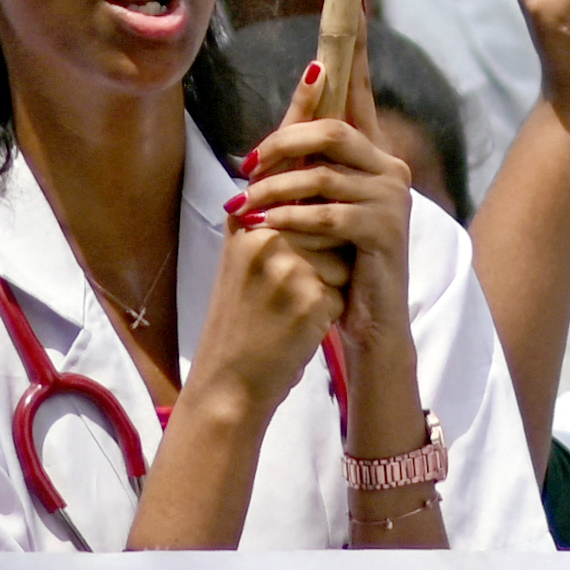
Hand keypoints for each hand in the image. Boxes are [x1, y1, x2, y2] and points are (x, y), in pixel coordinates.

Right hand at [187, 205, 345, 415]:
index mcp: (246, 223)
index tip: (286, 266)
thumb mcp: (244, 259)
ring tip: (290, 309)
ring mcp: (288, 268)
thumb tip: (321, 188)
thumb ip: (275, 222)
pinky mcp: (310, 299)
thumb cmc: (240, 320)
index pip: (306, 202)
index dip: (309, 235)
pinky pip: (342, 293)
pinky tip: (297, 328)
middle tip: (285, 294)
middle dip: (323, 260)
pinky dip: (328, 313)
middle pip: (328, 230)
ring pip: (341, 260)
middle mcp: (264, 239)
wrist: (226, 381)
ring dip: (329, 286)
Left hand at [246, 57, 414, 365]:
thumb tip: (270, 140)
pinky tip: (269, 233)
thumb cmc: (334, 266)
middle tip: (246, 166)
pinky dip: (291, 222)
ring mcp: (392, 200)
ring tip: (246, 211)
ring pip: (322, 171)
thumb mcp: (311, 210)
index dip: (354, 46)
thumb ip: (301, 170)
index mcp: (370, 156)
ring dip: (275, 190)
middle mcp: (388, 169)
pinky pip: (328, 213)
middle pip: (331, 127)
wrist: (365, 326)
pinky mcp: (386, 232)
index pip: (358, 90)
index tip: (350, 0)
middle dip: (281, 143)